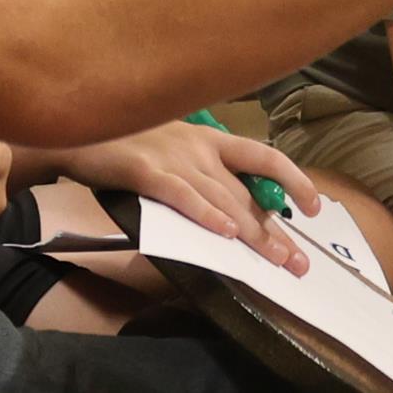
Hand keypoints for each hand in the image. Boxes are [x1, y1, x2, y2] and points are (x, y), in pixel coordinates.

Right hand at [62, 120, 318, 275]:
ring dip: (252, 233)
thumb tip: (238, 205)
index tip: (314, 208)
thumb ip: (204, 169)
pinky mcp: (145, 172)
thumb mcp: (174, 143)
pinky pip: (182, 196)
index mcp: (208, 137)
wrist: (78, 130)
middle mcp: (198, 147)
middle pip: (247, 192)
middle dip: (276, 230)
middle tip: (298, 263)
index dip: (294, 180)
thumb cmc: (126, 141)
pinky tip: (224, 233)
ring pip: (223, 200)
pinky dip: (205, 214)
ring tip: (275, 260)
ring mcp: (173, 158)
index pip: (264, 156)